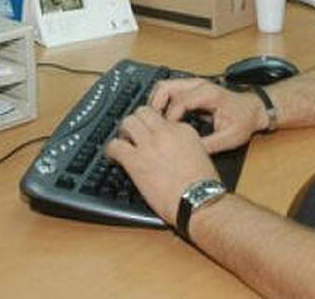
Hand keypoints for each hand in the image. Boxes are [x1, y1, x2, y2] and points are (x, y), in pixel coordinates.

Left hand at [105, 105, 219, 225]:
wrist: (198, 201)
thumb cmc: (203, 186)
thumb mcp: (200, 154)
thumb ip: (183, 145)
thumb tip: (170, 147)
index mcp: (183, 130)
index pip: (161, 117)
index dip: (153, 126)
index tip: (150, 135)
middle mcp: (164, 132)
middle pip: (143, 112)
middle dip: (136, 121)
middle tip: (133, 133)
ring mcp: (149, 144)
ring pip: (127, 122)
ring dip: (123, 131)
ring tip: (122, 142)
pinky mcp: (135, 161)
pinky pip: (115, 145)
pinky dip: (110, 149)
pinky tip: (112, 156)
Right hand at [148, 78, 268, 152]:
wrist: (253, 109)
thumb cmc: (243, 120)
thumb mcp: (230, 138)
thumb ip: (210, 145)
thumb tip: (190, 152)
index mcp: (208, 95)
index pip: (179, 102)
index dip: (169, 118)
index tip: (166, 133)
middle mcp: (199, 85)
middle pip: (166, 87)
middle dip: (155, 106)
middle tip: (152, 125)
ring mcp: (194, 84)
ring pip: (165, 86)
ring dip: (156, 102)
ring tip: (155, 122)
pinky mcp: (191, 88)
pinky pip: (169, 90)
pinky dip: (162, 102)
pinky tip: (163, 118)